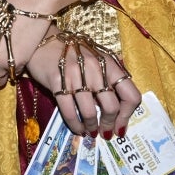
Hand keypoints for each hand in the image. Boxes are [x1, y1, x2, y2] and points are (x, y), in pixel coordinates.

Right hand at [23, 31, 140, 136]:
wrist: (44, 41)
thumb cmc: (74, 54)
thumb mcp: (97, 61)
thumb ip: (109, 80)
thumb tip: (118, 112)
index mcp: (109, 64)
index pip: (130, 95)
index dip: (127, 115)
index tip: (120, 126)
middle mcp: (95, 68)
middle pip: (111, 106)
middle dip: (109, 124)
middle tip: (104, 132)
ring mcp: (76, 74)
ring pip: (90, 112)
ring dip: (91, 127)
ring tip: (90, 131)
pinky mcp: (57, 81)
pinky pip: (70, 111)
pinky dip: (75, 124)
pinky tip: (78, 128)